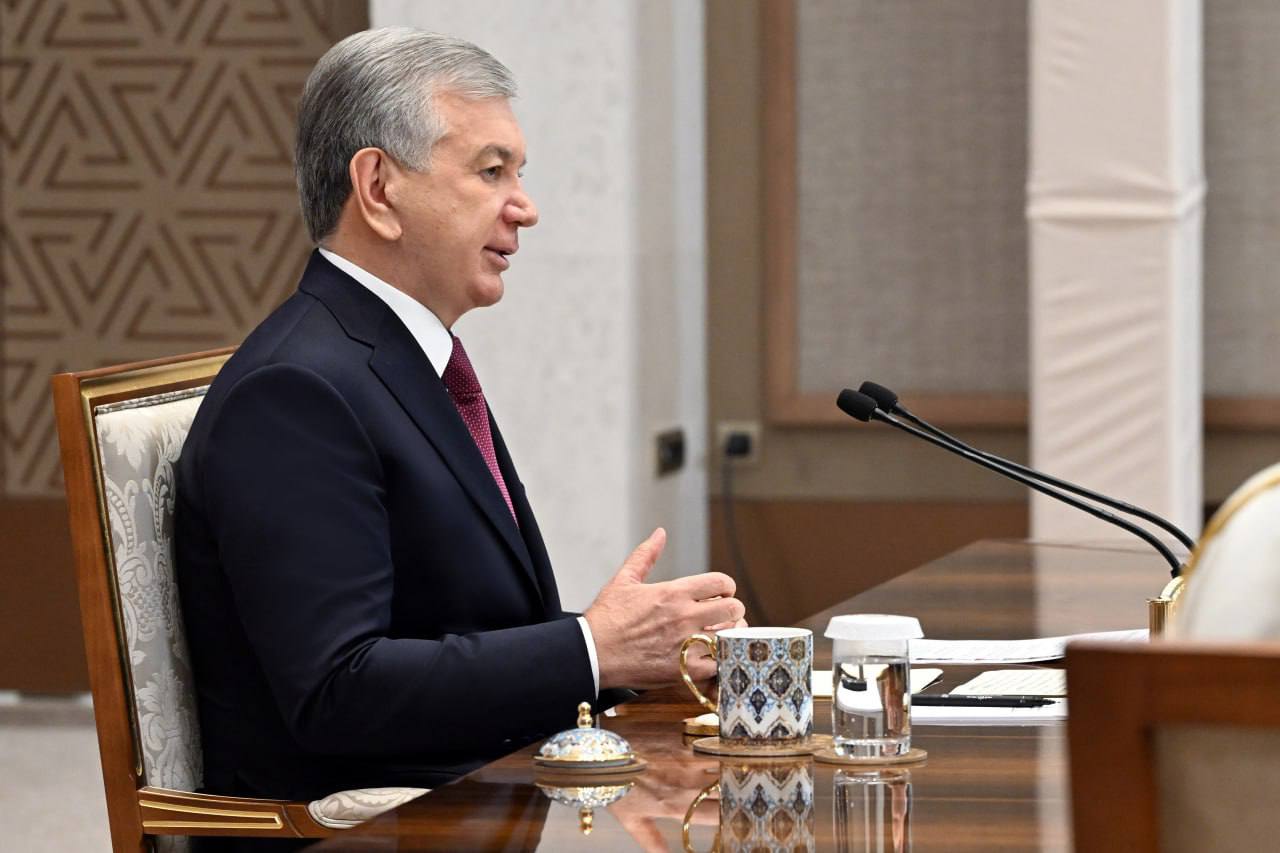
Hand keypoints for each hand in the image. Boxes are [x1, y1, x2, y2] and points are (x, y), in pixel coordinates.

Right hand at [584, 528, 744, 689]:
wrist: (591, 653)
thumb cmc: (605, 619)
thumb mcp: (624, 580)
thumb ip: (646, 555)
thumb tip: (659, 533)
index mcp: (674, 592)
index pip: (721, 582)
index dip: (726, 587)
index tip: (720, 594)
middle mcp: (684, 616)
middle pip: (733, 608)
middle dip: (733, 610)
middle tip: (724, 616)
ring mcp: (686, 644)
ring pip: (730, 636)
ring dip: (729, 636)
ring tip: (719, 638)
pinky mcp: (684, 669)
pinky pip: (719, 665)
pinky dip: (720, 661)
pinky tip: (712, 658)